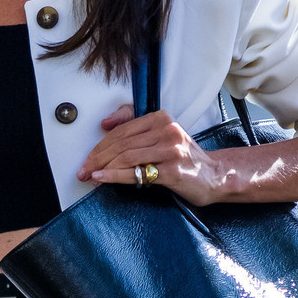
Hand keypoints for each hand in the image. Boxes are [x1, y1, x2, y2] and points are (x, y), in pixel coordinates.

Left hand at [78, 105, 219, 202]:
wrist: (214, 176)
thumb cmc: (184, 160)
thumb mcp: (161, 136)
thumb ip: (136, 128)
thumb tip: (105, 123)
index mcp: (161, 119)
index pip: (122, 130)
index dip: (100, 145)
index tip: (87, 158)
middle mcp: (167, 130)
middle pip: (121, 143)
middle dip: (97, 157)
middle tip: (83, 171)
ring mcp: (171, 150)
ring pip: (127, 156)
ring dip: (103, 168)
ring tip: (90, 177)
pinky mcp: (173, 170)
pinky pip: (137, 172)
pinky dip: (115, 176)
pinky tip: (102, 178)